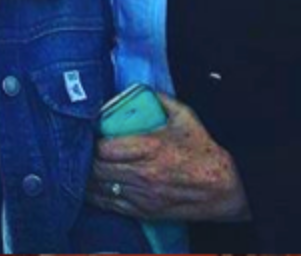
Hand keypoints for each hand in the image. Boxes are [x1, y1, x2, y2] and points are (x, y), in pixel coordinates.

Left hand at [88, 92, 250, 221]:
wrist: (228, 188)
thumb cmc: (204, 149)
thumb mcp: (184, 116)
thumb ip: (158, 99)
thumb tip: (136, 88)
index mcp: (150, 148)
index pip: (103, 147)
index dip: (86, 140)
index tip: (81, 131)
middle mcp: (144, 175)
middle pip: (97, 169)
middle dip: (81, 159)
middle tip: (73, 148)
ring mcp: (144, 197)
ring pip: (101, 189)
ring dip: (84, 178)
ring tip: (74, 166)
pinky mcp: (146, 212)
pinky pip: (112, 206)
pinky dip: (96, 197)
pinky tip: (87, 187)